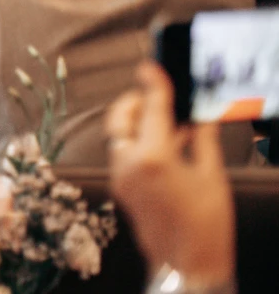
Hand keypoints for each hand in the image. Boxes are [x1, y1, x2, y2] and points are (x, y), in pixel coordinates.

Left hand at [106, 61, 234, 287]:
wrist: (188, 266)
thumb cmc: (205, 226)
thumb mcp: (212, 176)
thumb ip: (202, 139)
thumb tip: (198, 115)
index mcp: (152, 157)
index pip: (150, 108)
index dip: (153, 84)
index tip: (152, 65)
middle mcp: (128, 164)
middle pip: (121, 118)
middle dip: (135, 101)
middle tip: (156, 94)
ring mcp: (121, 178)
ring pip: (119, 136)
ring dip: (136, 122)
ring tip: (167, 121)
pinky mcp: (121, 189)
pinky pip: (123, 155)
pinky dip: (137, 142)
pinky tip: (163, 145)